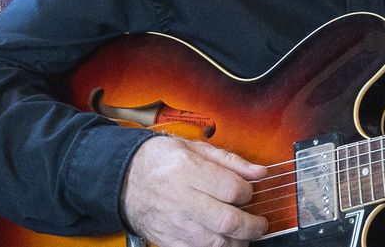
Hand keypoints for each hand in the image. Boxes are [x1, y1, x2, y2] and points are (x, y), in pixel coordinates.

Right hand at [120, 135, 268, 246]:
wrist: (124, 178)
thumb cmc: (160, 160)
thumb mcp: (195, 148)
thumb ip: (231, 161)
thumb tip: (259, 172)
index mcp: (188, 171)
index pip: (231, 189)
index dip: (248, 192)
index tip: (250, 192)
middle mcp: (181, 199)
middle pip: (226, 220)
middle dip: (251, 225)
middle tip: (260, 223)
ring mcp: (173, 223)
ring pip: (214, 243)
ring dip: (236, 242)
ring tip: (243, 234)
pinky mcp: (166, 239)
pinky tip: (223, 241)